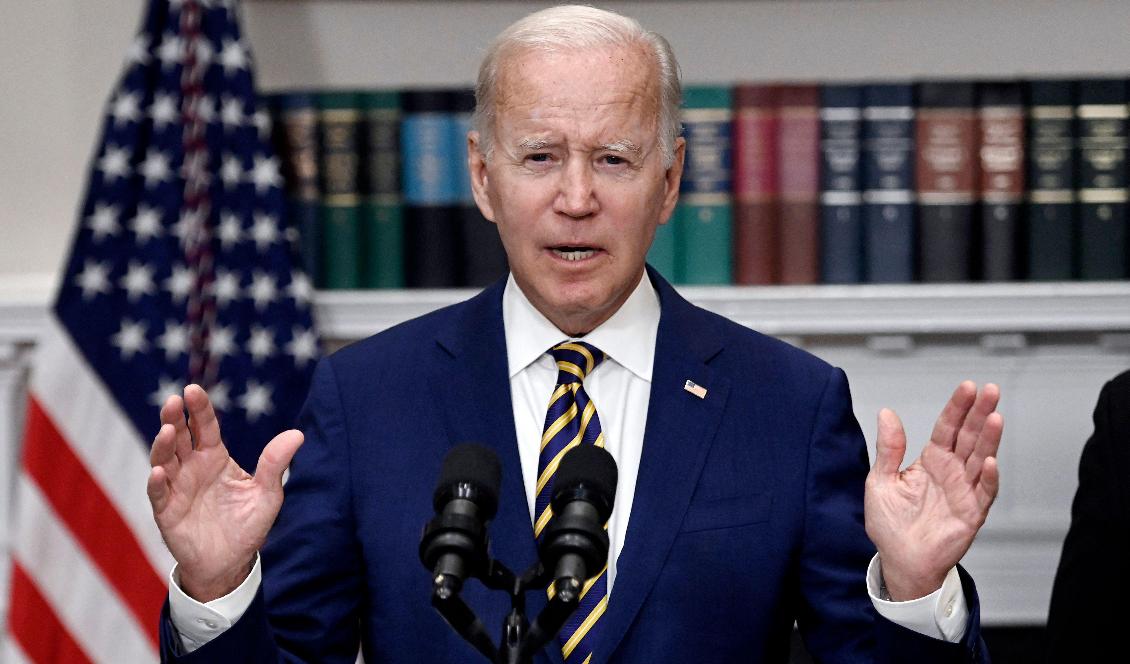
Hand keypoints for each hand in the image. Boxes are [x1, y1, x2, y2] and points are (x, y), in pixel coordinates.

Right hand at [146, 384, 302, 601]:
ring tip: (167, 431)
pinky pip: (158, 494)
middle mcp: (191, 467)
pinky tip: (158, 472)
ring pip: (164, 460)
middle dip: (174, 418)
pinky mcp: (167, 512)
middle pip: (179, 437)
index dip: (199, 409)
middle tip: (173, 401)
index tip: (192, 390)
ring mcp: (176, 488)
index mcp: (214, 457)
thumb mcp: (268, 494)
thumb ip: (275, 464)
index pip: (205, 427)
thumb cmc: (247, 525)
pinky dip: (156, 483)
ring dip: (163, 445)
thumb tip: (298, 434)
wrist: (231, 564)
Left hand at [864, 381, 1001, 600]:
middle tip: (991, 390)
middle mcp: (951, 471)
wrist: (899, 561)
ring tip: (995, 417)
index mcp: (931, 460)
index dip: (957, 407)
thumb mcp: (880, 480)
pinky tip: (989, 462)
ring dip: (989, 439)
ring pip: (980, 459)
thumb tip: (887, 413)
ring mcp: (964, 491)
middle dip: (980, 413)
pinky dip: (988, 478)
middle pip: (969, 437)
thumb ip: (888, 448)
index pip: (947, 427)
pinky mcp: (971, 513)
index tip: (967, 387)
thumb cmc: (890, 524)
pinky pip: (983, 493)